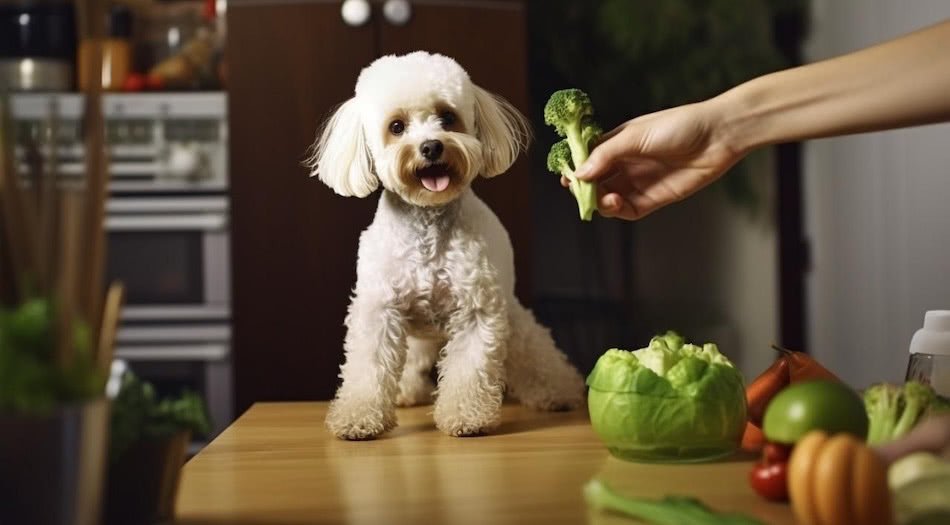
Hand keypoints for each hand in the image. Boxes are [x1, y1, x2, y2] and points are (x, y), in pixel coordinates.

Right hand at [565, 99, 744, 219]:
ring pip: (609, 198)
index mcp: (619, 143)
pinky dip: (617, 210)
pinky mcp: (654, 198)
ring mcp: (640, 181)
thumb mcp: (636, 135)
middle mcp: (626, 163)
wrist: (718, 136)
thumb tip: (579, 172)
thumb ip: (606, 154)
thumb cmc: (679, 126)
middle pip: (596, 181)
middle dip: (585, 189)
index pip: (589, 159)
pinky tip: (615, 203)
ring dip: (600, 201)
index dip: (576, 168)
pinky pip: (629, 209)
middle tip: (579, 192)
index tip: (565, 176)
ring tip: (604, 198)